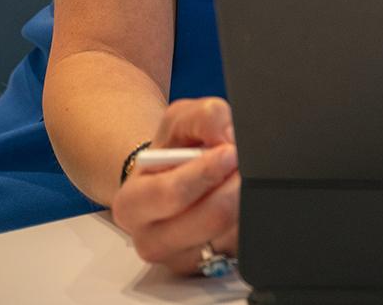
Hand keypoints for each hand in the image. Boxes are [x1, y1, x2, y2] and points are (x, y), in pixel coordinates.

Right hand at [111, 97, 239, 274]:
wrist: (174, 178)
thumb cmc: (174, 151)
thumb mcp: (180, 121)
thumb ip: (202, 117)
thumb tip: (227, 135)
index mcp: (132, 204)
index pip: (171, 194)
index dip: (206, 171)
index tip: (229, 151)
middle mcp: (151, 239)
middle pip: (208, 218)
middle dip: (235, 186)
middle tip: (246, 164)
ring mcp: (181, 258)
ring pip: (231, 234)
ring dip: (246, 202)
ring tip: (243, 179)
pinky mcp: (210, 266)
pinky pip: (242, 245)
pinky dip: (250, 219)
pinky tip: (243, 202)